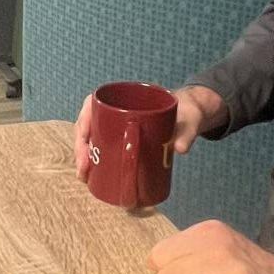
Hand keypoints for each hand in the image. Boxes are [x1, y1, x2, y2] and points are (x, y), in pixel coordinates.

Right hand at [73, 83, 227, 180]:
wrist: (192, 115)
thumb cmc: (186, 111)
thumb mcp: (189, 118)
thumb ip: (187, 132)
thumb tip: (178, 149)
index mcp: (126, 97)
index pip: (92, 106)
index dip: (83, 126)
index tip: (86, 147)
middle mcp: (117, 110)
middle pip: (88, 125)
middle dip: (81, 148)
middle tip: (84, 171)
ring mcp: (118, 124)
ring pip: (92, 137)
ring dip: (84, 156)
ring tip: (85, 177)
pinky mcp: (124, 138)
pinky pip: (103, 146)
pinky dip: (95, 160)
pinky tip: (92, 175)